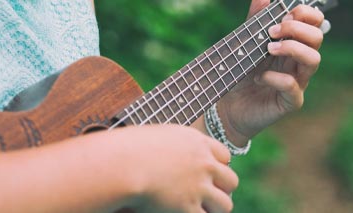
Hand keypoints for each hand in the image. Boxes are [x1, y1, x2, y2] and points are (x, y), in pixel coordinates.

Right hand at [105, 125, 237, 212]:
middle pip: (230, 180)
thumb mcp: (156, 137)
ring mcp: (199, 186)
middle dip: (222, 190)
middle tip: (208, 196)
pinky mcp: (189, 207)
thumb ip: (171, 145)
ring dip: (215, 209)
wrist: (122, 164)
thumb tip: (168, 151)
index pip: (224, 156)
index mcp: (196, 142)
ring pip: (225, 204)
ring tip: (201, 211)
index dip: (217, 167)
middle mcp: (203, 164)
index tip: (208, 175)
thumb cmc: (127, 149)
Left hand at [218, 2, 324, 143]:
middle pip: (318, 38)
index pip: (315, 23)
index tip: (283, 14)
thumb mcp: (245, 44)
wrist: (229, 107)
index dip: (306, 14)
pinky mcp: (290, 102)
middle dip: (296, 29)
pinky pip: (293, 86)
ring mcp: (298, 82)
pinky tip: (259, 77)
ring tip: (269, 49)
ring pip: (314, 60)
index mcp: (293, 44)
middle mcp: (299, 62)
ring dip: (292, 48)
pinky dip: (276, 78)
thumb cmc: (241, 74)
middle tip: (272, 31)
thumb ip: (254, 22)